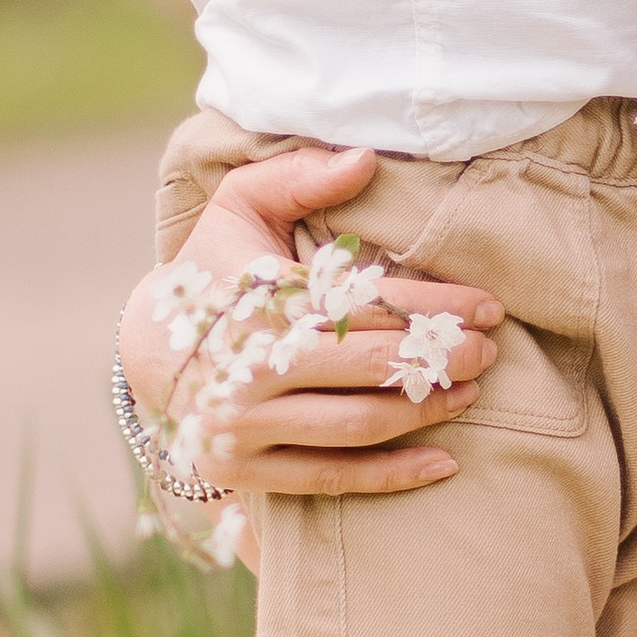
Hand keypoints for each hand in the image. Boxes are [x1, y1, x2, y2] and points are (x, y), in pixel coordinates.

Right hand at [118, 143, 504, 500]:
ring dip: (424, 411)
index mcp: (253, 297)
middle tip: (486, 353)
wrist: (148, 348)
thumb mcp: (241, 206)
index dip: (432, 307)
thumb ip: (299, 176)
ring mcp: (241, 424)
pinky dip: (391, 476)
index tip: (488, 308)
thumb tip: (366, 158)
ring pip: (356, 425)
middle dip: (439, 359)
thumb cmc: (215, 267)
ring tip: (468, 394)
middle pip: (366, 365)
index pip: (361, 303)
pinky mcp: (242, 470)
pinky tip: (443, 464)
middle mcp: (245, 365)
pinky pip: (329, 478)